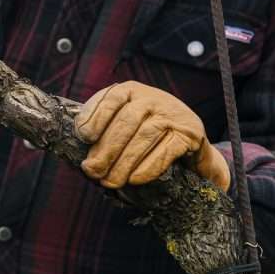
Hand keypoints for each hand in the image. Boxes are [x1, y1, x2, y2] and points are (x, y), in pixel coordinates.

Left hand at [75, 81, 230, 191]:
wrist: (190, 146)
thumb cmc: (146, 138)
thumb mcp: (125, 127)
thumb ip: (104, 136)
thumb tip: (87, 164)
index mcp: (132, 91)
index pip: (111, 98)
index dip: (95, 116)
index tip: (84, 137)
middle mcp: (153, 97)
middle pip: (126, 121)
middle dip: (106, 149)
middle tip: (93, 172)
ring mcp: (173, 114)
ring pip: (145, 136)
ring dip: (124, 163)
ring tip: (110, 182)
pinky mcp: (190, 134)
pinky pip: (167, 150)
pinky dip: (148, 167)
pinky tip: (134, 180)